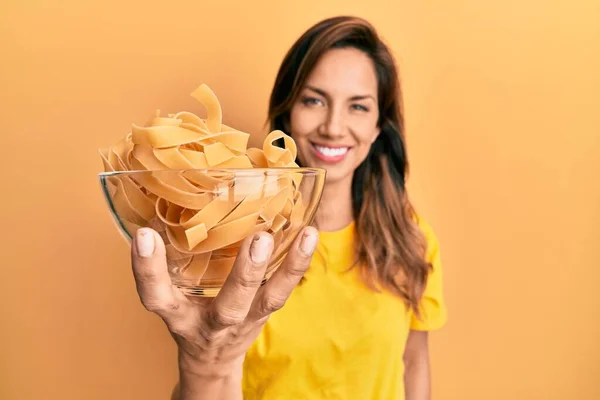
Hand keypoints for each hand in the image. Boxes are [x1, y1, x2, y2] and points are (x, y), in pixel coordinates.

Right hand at [130, 226, 318, 394]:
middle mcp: (213, 322)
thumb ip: (167, 263)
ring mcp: (245, 319)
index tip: (145, 235)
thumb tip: (167, 206)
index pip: (157, 296)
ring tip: (306, 235)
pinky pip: (285, 289)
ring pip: (271, 298)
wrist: (212, 357)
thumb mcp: (170, 295)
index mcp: (178, 314)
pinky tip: (310, 235)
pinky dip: (299, 263)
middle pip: (230, 306)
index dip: (148, 269)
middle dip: (245, 275)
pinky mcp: (265, 311)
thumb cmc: (188, 314)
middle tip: (259, 240)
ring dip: (289, 268)